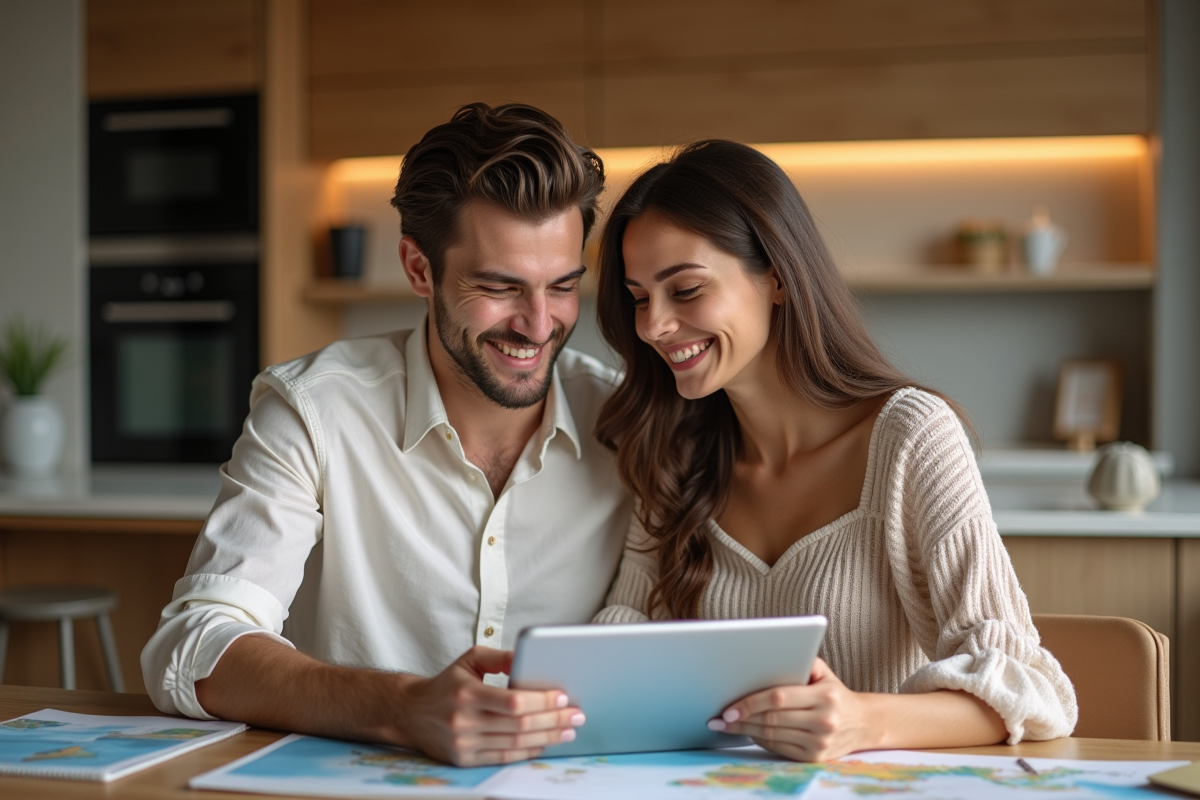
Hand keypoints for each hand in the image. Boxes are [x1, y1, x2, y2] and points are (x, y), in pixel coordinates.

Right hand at [394, 646, 585, 765]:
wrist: (411, 712)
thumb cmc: (446, 683)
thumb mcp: (469, 659)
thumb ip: (500, 657)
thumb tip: (528, 658)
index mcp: (466, 693)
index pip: (514, 701)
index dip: (542, 701)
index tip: (564, 697)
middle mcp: (464, 721)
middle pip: (519, 725)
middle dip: (553, 720)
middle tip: (577, 715)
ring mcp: (463, 744)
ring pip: (515, 744)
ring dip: (546, 738)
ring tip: (567, 731)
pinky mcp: (464, 760)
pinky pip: (503, 758)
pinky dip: (527, 752)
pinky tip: (545, 744)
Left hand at [707, 658, 878, 761]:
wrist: (863, 723)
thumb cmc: (834, 692)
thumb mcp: (822, 672)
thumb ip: (798, 660)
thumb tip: (761, 656)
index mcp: (824, 697)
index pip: (778, 698)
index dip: (750, 702)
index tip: (728, 707)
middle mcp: (823, 721)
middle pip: (771, 720)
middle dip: (741, 718)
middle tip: (718, 717)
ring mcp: (820, 743)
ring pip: (772, 736)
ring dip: (745, 730)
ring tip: (725, 725)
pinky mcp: (814, 758)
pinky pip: (779, 748)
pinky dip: (760, 740)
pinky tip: (748, 731)